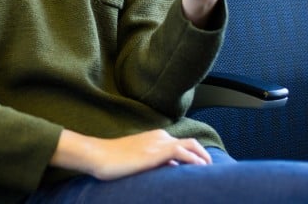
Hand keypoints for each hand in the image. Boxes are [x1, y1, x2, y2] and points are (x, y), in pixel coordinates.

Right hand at [52, 129, 210, 179]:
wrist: (98, 155)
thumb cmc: (113, 160)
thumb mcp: (137, 159)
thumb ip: (152, 161)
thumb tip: (168, 168)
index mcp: (155, 137)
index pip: (181, 143)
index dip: (194, 153)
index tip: (201, 166)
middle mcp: (159, 136)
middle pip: (190, 142)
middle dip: (203, 154)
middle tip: (209, 168)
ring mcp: (158, 143)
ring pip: (191, 145)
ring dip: (203, 157)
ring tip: (209, 170)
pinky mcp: (156, 152)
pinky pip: (183, 153)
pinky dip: (195, 160)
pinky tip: (199, 169)